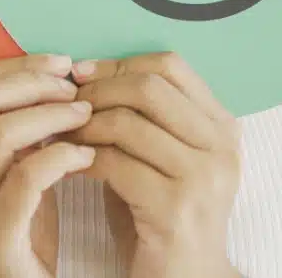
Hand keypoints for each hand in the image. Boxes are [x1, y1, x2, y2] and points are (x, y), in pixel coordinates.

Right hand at [0, 53, 96, 277]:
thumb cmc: (15, 225)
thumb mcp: (5, 169)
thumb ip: (13, 126)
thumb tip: (52, 76)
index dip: (17, 66)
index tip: (59, 63)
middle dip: (34, 84)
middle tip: (74, 89)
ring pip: (2, 133)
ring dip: (53, 116)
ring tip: (85, 117)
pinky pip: (27, 177)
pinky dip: (62, 157)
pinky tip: (86, 158)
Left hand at [68, 53, 242, 277]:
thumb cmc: (164, 217)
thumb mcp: (164, 159)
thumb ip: (144, 119)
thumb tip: (86, 75)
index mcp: (222, 126)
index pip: (171, 66)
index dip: (120, 64)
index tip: (82, 74)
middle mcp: (220, 146)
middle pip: (149, 88)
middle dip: (98, 91)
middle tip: (65, 105)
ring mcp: (202, 177)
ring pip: (128, 123)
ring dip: (83, 126)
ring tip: (59, 135)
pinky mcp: (175, 207)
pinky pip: (115, 163)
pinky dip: (82, 160)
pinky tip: (66, 167)